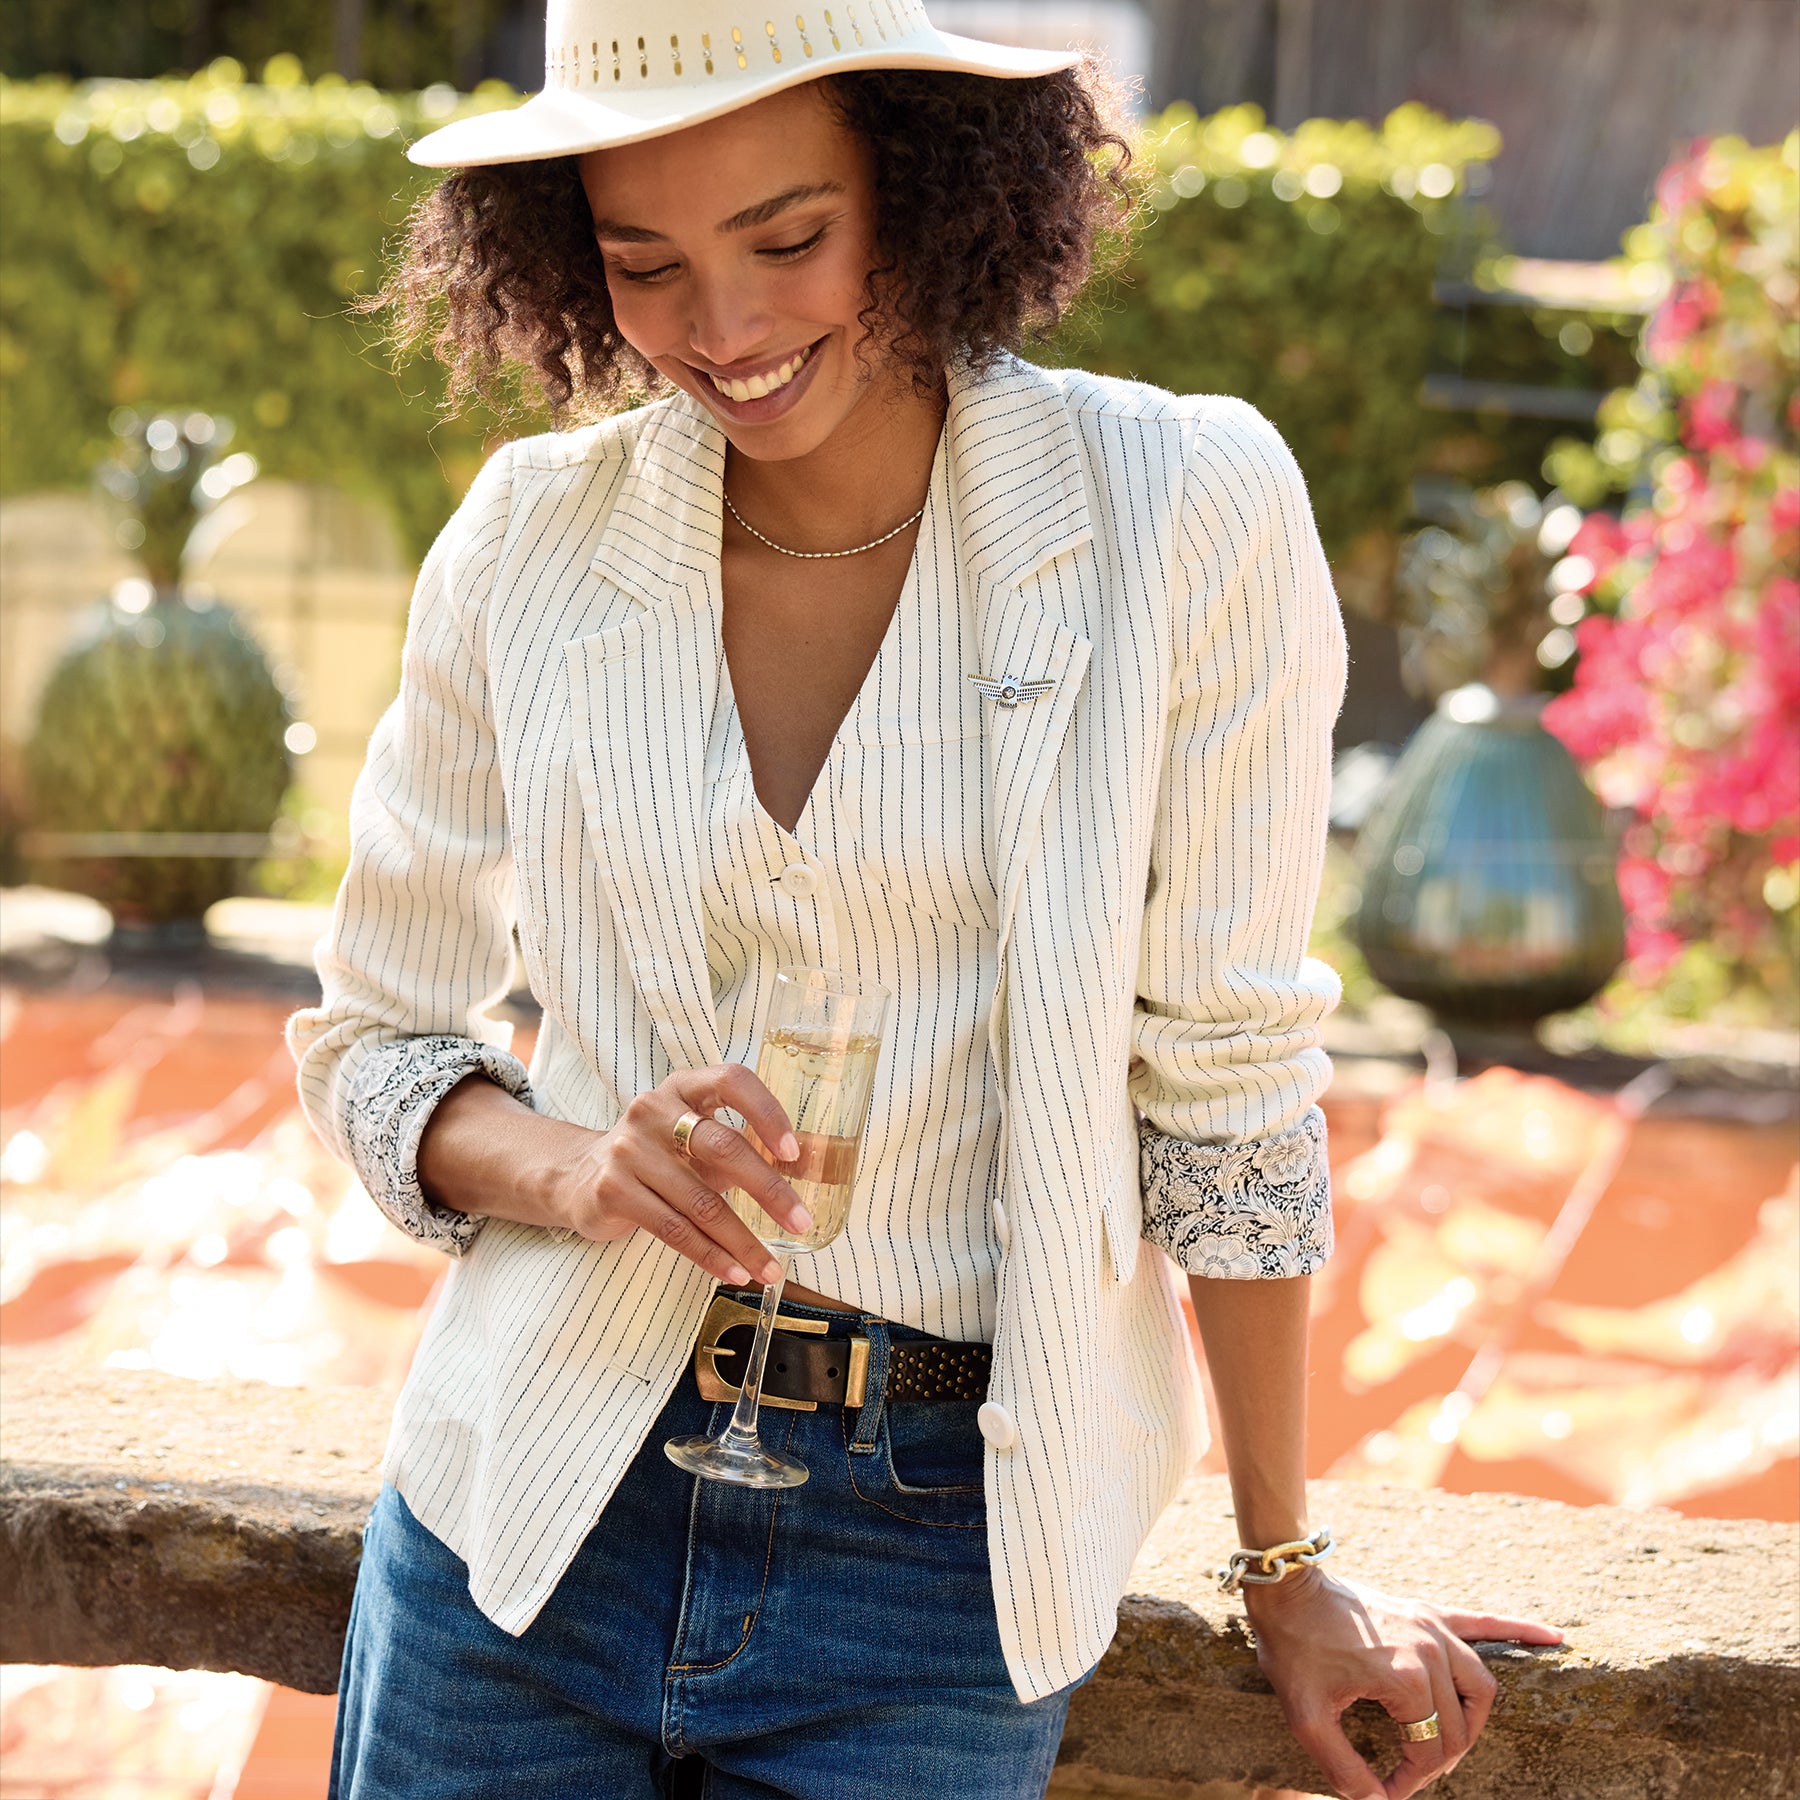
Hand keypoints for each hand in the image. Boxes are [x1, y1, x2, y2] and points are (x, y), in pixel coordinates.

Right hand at [552, 1066, 812, 1286]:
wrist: (582, 1177)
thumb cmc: (660, 1156)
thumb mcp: (697, 1141)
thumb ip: (743, 1148)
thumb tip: (809, 1170)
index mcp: (684, 1088)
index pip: (731, 1081)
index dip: (766, 1112)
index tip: (793, 1152)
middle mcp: (652, 1110)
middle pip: (722, 1148)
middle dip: (768, 1190)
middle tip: (800, 1221)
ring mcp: (628, 1150)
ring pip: (700, 1202)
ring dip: (742, 1241)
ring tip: (771, 1268)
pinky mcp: (612, 1190)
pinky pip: (673, 1229)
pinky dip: (710, 1255)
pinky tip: (734, 1271)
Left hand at [1243, 1566, 1562, 1798]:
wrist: (1286, 1586)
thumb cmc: (1292, 1647)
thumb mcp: (1305, 1717)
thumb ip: (1343, 1769)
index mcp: (1407, 1678)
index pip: (1432, 1750)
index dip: (1411, 1781)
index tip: (1384, 1791)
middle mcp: (1431, 1650)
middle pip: (1459, 1726)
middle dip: (1437, 1760)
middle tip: (1408, 1774)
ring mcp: (1433, 1626)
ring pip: (1482, 1687)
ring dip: (1473, 1721)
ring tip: (1455, 1744)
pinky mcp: (1429, 1610)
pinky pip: (1486, 1621)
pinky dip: (1521, 1630)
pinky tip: (1554, 1638)